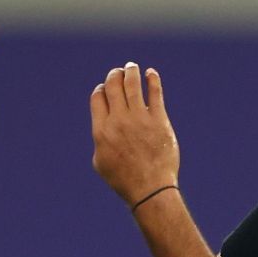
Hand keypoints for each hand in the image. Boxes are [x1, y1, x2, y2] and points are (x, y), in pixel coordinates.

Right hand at [90, 63, 179, 205]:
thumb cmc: (124, 179)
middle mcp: (118, 121)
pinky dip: (152, 80)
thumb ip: (100, 138)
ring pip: (132, 85)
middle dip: (114, 75)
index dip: (101, 89)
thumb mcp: (101, 161)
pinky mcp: (159, 121)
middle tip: (118, 72)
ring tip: (132, 67)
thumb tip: (102, 124)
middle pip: (113, 86)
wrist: (150, 189)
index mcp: (101, 130)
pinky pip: (155, 94)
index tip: (105, 88)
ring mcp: (139, 119)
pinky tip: (151, 73)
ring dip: (131, 71)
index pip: (98, 97)